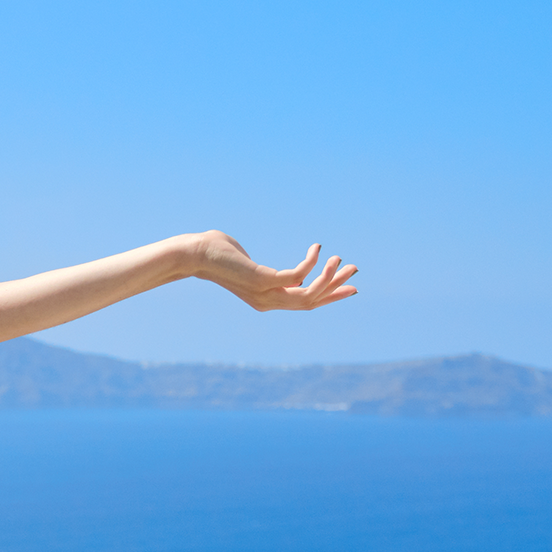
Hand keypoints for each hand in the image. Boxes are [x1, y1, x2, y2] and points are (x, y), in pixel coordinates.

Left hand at [189, 232, 357, 311]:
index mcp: (266, 300)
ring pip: (308, 294)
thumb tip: (280, 272)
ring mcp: (264, 294)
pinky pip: (298, 276)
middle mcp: (267, 302)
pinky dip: (312, 263)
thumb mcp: (250, 266)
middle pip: (312, 301)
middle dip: (336, 287)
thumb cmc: (219, 253)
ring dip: (329, 277)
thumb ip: (268, 271)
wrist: (195, 254)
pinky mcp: (263, 280)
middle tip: (355, 269)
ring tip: (340, 259)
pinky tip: (317, 248)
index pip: (304, 304)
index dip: (329, 296)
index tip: (350, 287)